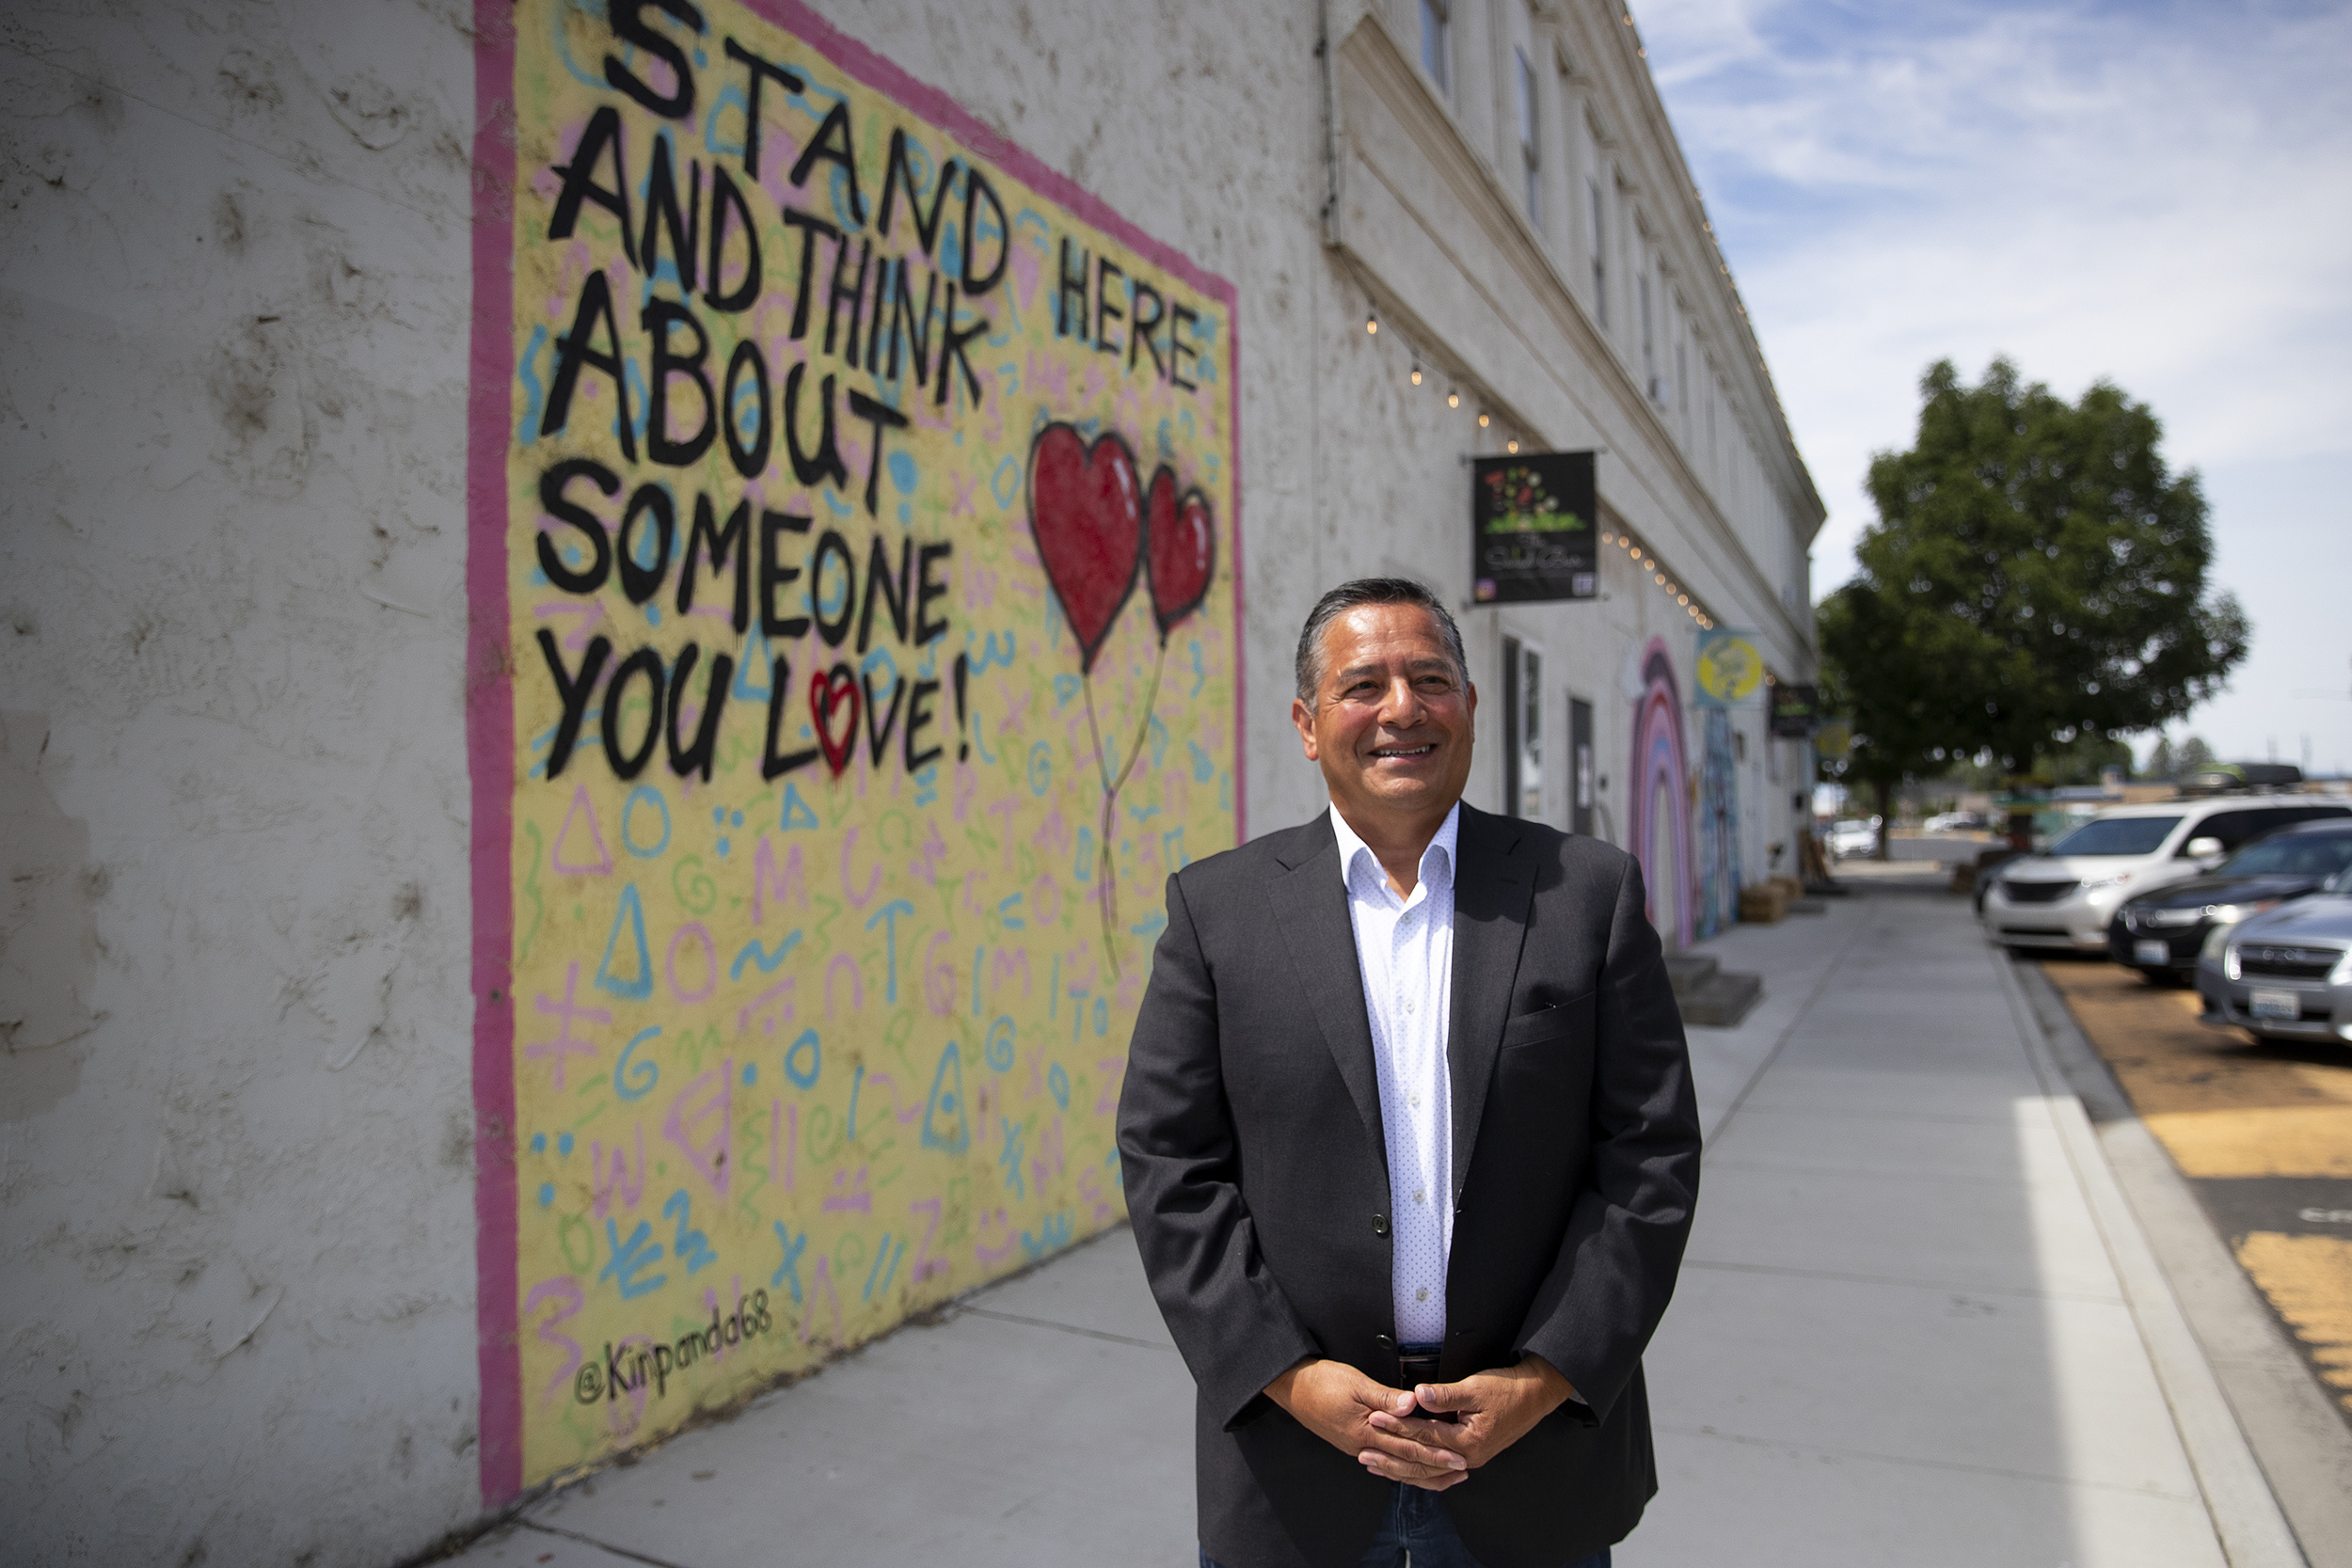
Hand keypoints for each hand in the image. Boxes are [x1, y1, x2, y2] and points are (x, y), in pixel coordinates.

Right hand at [1264, 1358, 1471, 1490]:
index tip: (1457, 1457)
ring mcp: (1357, 1447)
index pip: (1408, 1446)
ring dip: (1421, 1470)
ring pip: (1395, 1465)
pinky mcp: (1353, 1442)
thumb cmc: (1322, 1381)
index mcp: (1365, 1432)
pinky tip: (1410, 1467)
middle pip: (1405, 1461)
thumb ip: (1385, 1396)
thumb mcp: (1356, 1383)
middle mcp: (1363, 1446)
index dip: (1435, 1452)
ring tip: (1443, 1474)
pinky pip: (1384, 1459)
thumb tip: (1412, 1405)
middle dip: (1435, 1467)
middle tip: (1461, 1471)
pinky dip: (1401, 1466)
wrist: (1292, 1388)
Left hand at [1363, 1355, 1575, 1479]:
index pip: (1424, 1436)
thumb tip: (1418, 1395)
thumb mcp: (1475, 1388)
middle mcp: (1468, 1457)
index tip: (1374, 1418)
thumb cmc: (1507, 1390)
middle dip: (1391, 1456)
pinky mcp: (1469, 1455)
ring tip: (1374, 1465)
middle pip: (1422, 1461)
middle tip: (1364, 1451)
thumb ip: (1445, 1395)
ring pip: (1429, 1471)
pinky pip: (1438, 1468)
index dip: (1397, 1426)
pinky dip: (1418, 1469)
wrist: (1533, 1396)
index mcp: (1469, 1442)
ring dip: (1401, 1468)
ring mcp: (1469, 1459)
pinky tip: (1402, 1468)